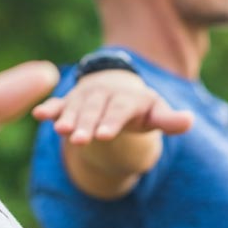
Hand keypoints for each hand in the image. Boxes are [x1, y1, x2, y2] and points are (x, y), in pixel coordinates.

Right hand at [32, 69, 192, 144]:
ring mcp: (85, 97)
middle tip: (79, 139)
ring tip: (60, 131)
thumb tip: (189, 121)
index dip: (112, 121)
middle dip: (86, 124)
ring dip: (66, 118)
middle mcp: (104, 95)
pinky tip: (38, 115)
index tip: (105, 134)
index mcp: (127, 98)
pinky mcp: (69, 101)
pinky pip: (58, 104)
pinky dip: (49, 108)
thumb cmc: (140, 108)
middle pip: (94, 111)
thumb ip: (169, 120)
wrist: (117, 87)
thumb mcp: (156, 112)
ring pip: (75, 108)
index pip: (119, 110)